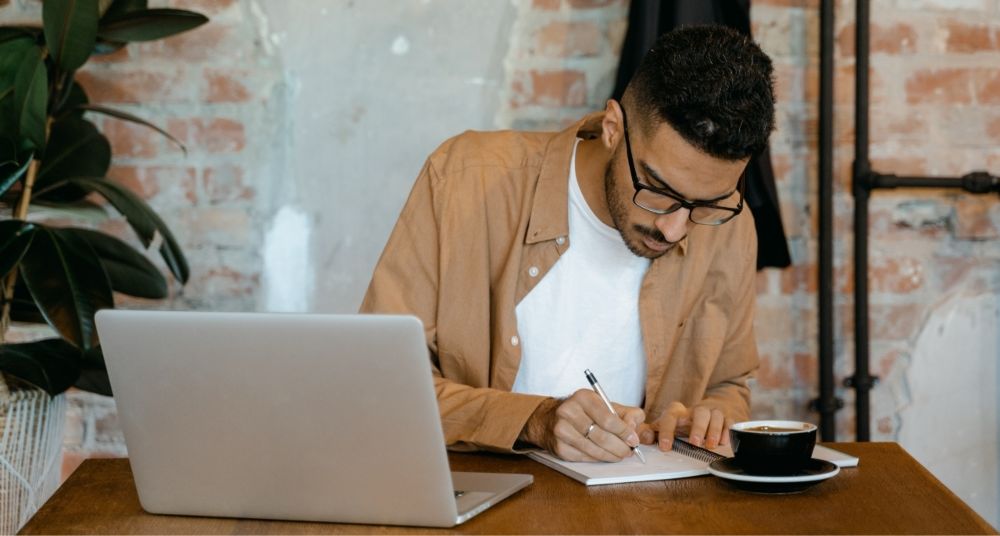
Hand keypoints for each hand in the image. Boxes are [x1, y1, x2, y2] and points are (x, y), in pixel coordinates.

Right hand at [519, 389, 643, 461]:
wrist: (550, 419)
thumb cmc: (584, 412)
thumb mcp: (606, 405)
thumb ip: (627, 413)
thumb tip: (634, 429)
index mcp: (583, 397)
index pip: (608, 419)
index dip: (624, 432)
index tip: (634, 440)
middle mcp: (568, 412)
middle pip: (601, 436)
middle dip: (620, 447)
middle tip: (629, 451)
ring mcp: (561, 431)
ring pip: (594, 449)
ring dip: (611, 455)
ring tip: (620, 455)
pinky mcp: (559, 447)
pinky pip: (585, 457)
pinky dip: (598, 458)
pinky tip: (604, 455)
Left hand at [650, 402, 731, 450]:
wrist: (708, 408)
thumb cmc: (684, 420)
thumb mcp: (668, 424)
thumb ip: (654, 431)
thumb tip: (644, 439)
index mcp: (679, 411)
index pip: (671, 416)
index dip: (667, 431)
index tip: (665, 447)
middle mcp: (697, 409)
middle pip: (699, 413)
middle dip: (697, 427)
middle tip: (694, 443)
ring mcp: (713, 412)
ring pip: (716, 415)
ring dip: (713, 430)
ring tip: (710, 445)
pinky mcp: (727, 417)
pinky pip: (729, 422)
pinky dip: (727, 431)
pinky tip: (723, 442)